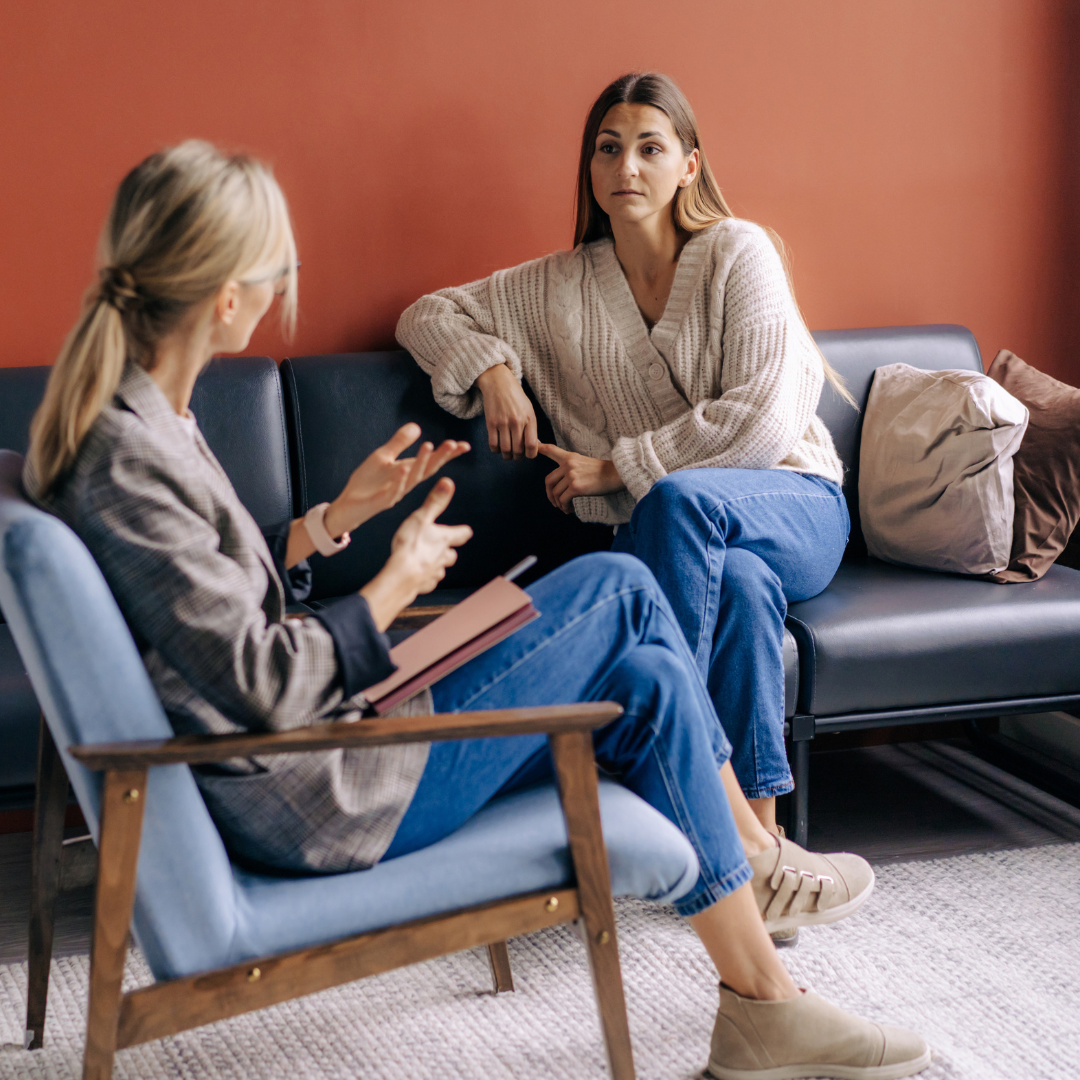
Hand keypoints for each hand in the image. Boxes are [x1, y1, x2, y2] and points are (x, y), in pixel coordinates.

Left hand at [324, 423, 469, 537]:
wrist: (349, 504)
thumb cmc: (367, 482)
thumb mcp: (383, 457)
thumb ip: (399, 442)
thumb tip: (417, 426)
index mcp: (408, 472)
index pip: (432, 462)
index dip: (448, 455)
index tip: (464, 445)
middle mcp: (406, 483)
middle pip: (427, 469)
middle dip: (440, 456)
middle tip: (453, 444)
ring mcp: (395, 492)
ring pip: (412, 478)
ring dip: (421, 462)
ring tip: (429, 446)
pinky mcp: (381, 500)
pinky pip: (392, 490)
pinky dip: (398, 480)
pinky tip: (404, 468)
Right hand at [361, 479, 472, 628]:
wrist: (402, 576)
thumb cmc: (411, 546)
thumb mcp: (421, 518)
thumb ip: (435, 502)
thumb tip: (448, 483)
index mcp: (444, 539)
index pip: (461, 534)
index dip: (462, 531)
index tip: (464, 530)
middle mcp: (443, 557)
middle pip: (452, 555)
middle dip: (448, 551)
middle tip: (442, 547)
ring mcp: (434, 573)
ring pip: (440, 569)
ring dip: (436, 565)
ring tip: (426, 561)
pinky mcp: (424, 585)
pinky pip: (428, 582)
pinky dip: (425, 578)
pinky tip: (417, 576)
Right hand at [475, 364, 538, 459]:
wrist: (499, 383)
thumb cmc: (516, 397)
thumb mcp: (529, 410)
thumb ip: (531, 428)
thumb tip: (534, 447)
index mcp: (529, 419)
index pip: (532, 446)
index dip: (531, 455)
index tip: (528, 454)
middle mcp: (517, 422)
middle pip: (518, 450)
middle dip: (518, 457)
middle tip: (517, 456)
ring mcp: (503, 423)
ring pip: (505, 450)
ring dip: (507, 456)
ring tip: (508, 454)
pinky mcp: (491, 423)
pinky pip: (493, 444)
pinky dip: (496, 450)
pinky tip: (498, 448)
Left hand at [538, 443, 624, 513]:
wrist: (617, 474)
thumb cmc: (604, 472)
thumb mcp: (585, 463)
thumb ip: (572, 468)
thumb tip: (563, 483)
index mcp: (570, 457)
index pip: (551, 450)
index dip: (540, 448)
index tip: (535, 448)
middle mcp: (568, 465)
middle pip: (548, 481)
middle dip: (549, 494)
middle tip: (555, 502)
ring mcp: (571, 476)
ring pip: (556, 493)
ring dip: (559, 504)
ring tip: (566, 508)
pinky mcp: (575, 487)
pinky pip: (563, 500)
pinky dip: (565, 507)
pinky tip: (570, 509)